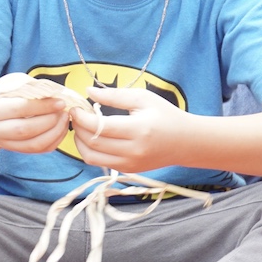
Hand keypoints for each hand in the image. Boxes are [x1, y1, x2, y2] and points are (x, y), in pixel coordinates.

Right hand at [0, 95, 72, 154]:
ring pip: (34, 144)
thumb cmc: (6, 94)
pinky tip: (61, 127)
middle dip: (50, 121)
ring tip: (64, 119)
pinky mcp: (16, 150)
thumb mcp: (14, 84)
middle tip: (63, 111)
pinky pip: (39, 150)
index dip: (43, 106)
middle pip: (26, 130)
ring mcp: (4, 143)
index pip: (20, 109)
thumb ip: (31, 88)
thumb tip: (54, 94)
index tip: (61, 102)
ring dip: (55, 132)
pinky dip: (54, 140)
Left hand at [70, 86, 186, 172]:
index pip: (98, 127)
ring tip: (82, 127)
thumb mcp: (143, 98)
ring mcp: (130, 164)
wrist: (187, 142)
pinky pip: (100, 163)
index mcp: (138, 130)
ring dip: (80, 142)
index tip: (75, 107)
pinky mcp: (128, 170)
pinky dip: (90, 151)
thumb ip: (114, 95)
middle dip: (78, 128)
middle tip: (76, 115)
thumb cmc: (166, 115)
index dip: (81, 117)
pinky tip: (92, 137)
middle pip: (92, 143)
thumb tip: (88, 91)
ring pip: (91, 157)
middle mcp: (133, 151)